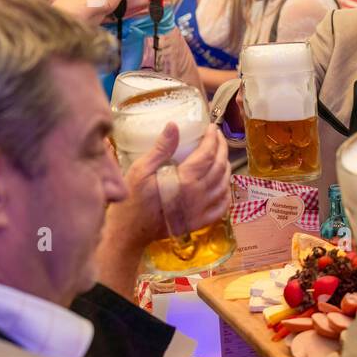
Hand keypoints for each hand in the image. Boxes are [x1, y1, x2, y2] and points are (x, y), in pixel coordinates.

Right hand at [109, 123, 230, 248]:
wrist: (130, 231)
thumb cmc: (132, 199)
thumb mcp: (141, 169)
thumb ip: (161, 148)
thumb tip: (174, 125)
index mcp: (185, 180)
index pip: (208, 154)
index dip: (213, 138)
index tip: (212, 128)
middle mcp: (199, 195)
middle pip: (220, 167)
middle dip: (222, 148)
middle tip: (218, 137)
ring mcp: (202, 210)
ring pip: (224, 184)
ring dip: (226, 167)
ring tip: (220, 156)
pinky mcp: (200, 222)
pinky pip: (222, 206)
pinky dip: (226, 192)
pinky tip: (222, 184)